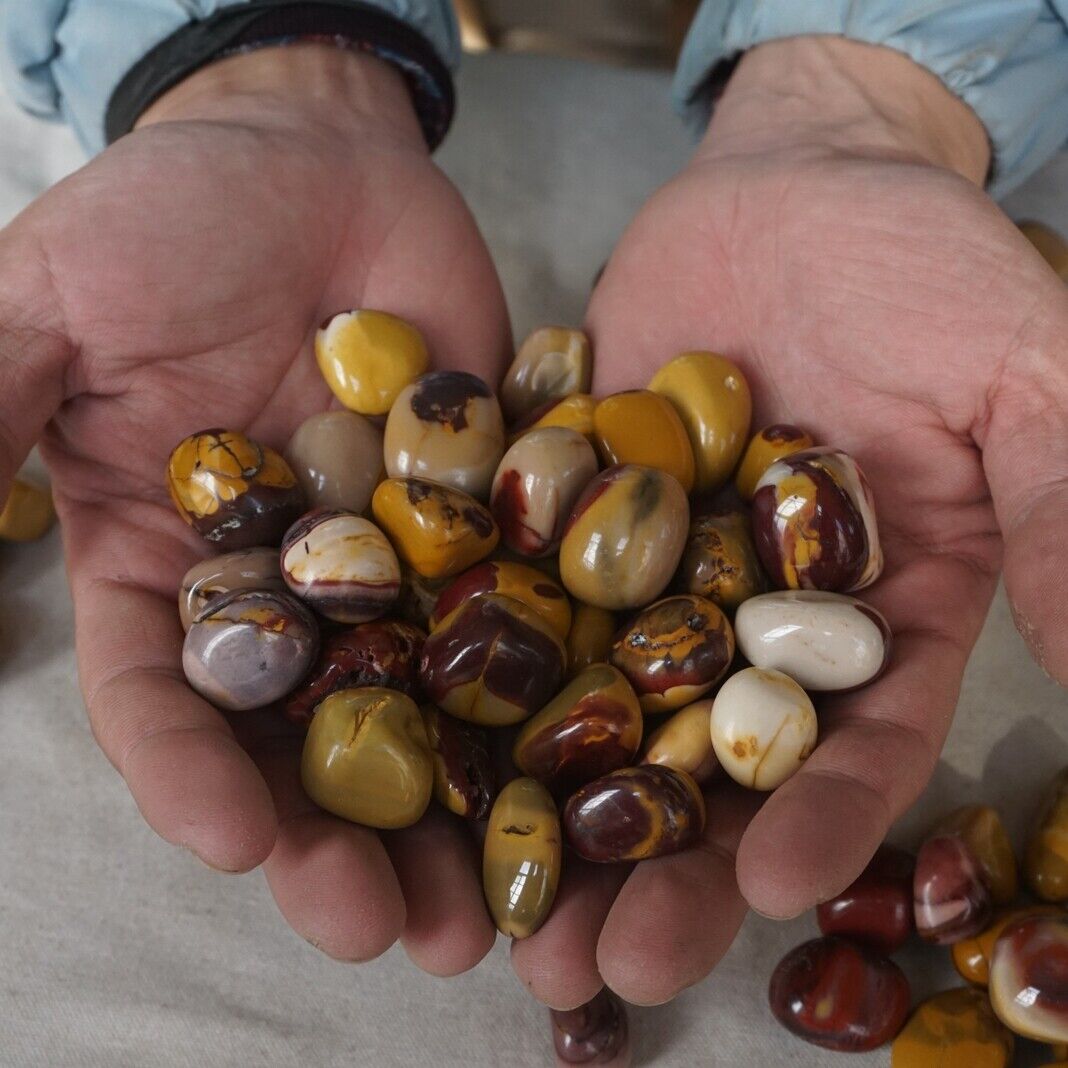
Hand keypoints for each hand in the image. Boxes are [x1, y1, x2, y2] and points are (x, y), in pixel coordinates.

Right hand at [0, 44, 508, 972]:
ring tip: (500, 907)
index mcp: (170, 566)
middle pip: (312, 739)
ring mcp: (398, 562)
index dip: (196, 777)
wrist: (316, 155)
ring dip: (460, 809)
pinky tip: (590, 765)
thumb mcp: (47, 310)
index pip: (168, 699)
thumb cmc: (170, 218)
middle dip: (345, 837)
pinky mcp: (491, 520)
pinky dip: (553, 687)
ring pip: (426, 707)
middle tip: (392, 930)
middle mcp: (289, 590)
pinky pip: (524, 609)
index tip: (239, 843)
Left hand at [513, 36, 1067, 1007]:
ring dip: (555, 809)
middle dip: (663, 860)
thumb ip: (1063, 519)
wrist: (794, 181)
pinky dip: (478, 666)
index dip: (821, 817)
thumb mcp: (1024, 382)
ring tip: (508, 908)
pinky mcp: (561, 514)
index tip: (769, 882)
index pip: (855, 740)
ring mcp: (649, 571)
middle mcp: (755, 616)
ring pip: (599, 709)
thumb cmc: (926, 270)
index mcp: (876, 611)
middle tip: (603, 961)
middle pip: (709, 763)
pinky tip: (427, 739)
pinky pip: (518, 595)